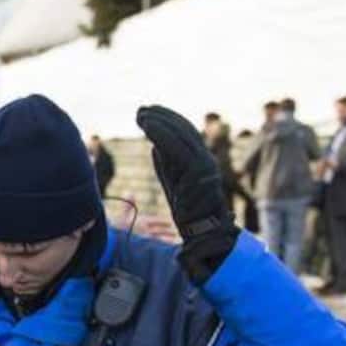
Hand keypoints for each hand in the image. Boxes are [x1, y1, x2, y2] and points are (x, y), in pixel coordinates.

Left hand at [135, 105, 232, 241]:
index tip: (147, 113)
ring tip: (140, 115)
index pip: (184, 135)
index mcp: (199, 162)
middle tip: (140, 110)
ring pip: (181, 135)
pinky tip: (148, 126)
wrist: (204, 235)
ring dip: (159, 122)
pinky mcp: (199, 173)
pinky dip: (162, 134)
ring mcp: (204, 165)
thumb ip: (166, 166)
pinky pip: (178, 147)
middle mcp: (204, 160)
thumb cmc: (188, 214)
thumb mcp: (173, 185)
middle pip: (183, 130)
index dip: (166, 121)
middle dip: (161, 117)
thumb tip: (155, 147)